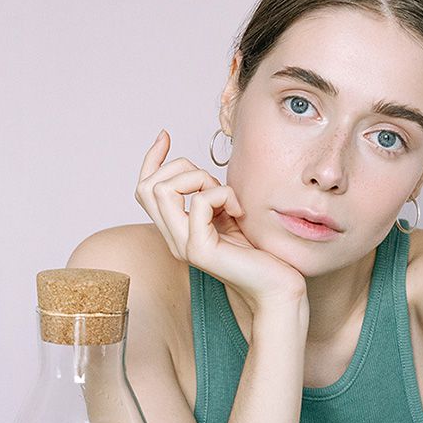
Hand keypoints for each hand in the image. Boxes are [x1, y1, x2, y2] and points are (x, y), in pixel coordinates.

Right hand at [135, 129, 305, 308]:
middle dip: (182, 168)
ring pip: (165, 189)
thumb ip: (208, 196)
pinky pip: (199, 202)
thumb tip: (196, 169)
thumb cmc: (259, 251)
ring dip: (201, 180)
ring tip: (228, 198)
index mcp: (177, 229)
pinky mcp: (200, 250)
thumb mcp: (227, 213)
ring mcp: (183, 246)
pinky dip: (222, 194)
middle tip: (215, 181)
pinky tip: (239, 211)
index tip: (165, 136)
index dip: (151, 159)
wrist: (277, 286)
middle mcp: (173, 238)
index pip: (145, 189)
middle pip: (149, 186)